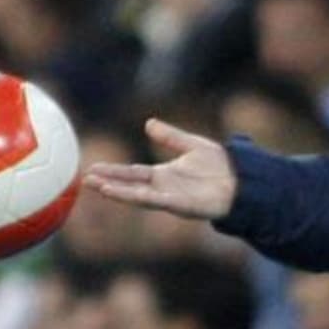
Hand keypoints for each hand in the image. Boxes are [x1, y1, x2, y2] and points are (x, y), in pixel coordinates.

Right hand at [83, 118, 237, 220]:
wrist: (244, 181)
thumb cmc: (221, 166)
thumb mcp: (192, 145)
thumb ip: (170, 136)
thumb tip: (149, 123)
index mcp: (163, 175)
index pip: (132, 172)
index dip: (113, 171)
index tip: (92, 168)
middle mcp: (163, 188)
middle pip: (130, 185)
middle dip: (108, 182)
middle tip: (85, 180)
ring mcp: (171, 198)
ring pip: (139, 195)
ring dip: (118, 192)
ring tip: (98, 187)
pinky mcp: (182, 205)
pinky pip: (157, 201)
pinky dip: (139, 197)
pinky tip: (126, 194)